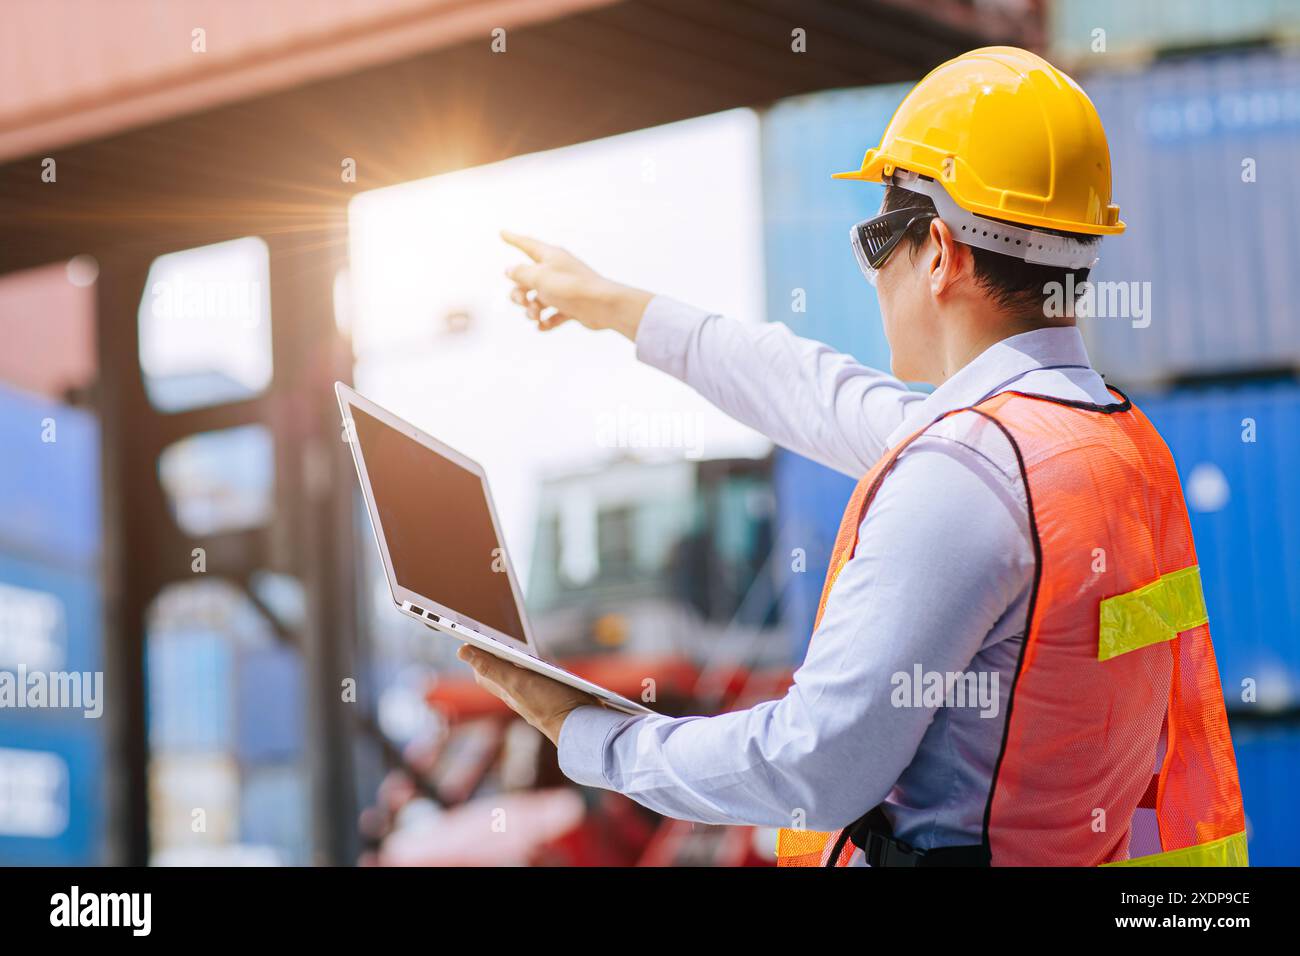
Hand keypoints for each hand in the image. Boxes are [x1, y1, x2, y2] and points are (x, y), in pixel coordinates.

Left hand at [457, 644, 597, 744]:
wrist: (582, 724)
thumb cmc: (549, 705)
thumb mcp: (517, 682)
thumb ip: (492, 667)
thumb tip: (463, 651)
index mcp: (505, 690)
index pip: (483, 671)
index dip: (477, 654)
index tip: (473, 636)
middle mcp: (518, 694)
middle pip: (500, 670)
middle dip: (495, 653)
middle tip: (493, 634)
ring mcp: (535, 695)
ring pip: (520, 673)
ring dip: (517, 659)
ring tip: (515, 642)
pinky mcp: (553, 694)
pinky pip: (539, 677)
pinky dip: (537, 666)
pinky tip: (544, 661)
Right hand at [502, 231, 652, 339]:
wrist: (603, 306)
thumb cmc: (570, 287)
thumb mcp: (539, 277)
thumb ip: (520, 273)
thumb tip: (509, 270)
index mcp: (550, 256)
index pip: (526, 244)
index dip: (513, 239)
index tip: (502, 233)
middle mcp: (556, 270)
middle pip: (527, 279)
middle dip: (519, 293)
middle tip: (523, 301)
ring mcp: (564, 289)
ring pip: (538, 299)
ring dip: (531, 310)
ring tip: (536, 316)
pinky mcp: (572, 306)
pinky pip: (553, 315)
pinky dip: (547, 321)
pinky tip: (543, 326)